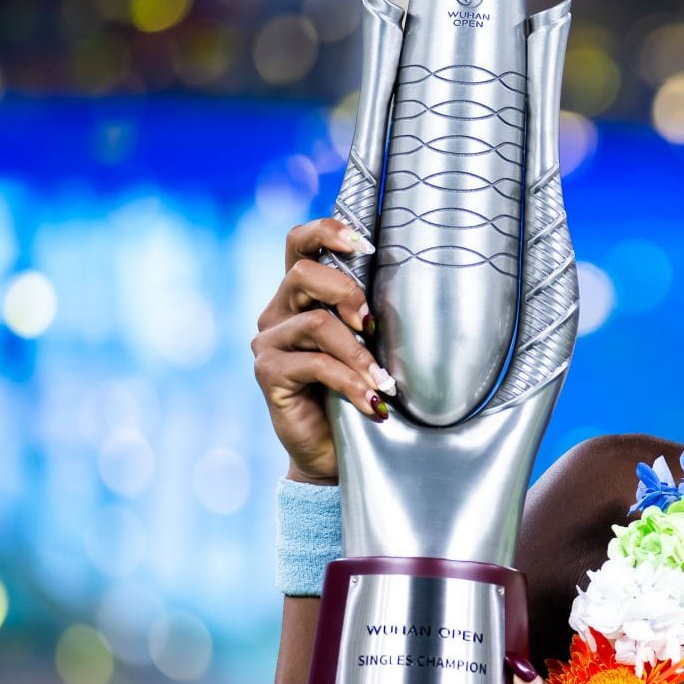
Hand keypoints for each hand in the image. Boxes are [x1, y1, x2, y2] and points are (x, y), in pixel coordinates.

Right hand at [250, 217, 396, 483]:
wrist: (333, 451)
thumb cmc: (357, 392)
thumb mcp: (369, 345)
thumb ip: (370, 314)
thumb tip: (415, 284)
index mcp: (301, 295)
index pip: (300, 243)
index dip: (328, 232)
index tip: (366, 244)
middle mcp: (278, 312)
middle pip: (304, 274)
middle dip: (347, 293)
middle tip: (374, 326)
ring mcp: (269, 342)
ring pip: (316, 324)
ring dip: (358, 353)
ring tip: (383, 381)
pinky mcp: (268, 373)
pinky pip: (314, 365)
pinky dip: (351, 382)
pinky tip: (373, 402)